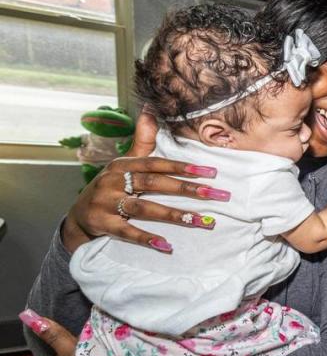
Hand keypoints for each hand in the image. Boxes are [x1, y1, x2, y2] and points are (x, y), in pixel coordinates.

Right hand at [63, 113, 228, 253]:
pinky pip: (128, 232)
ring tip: (202, 221)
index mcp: (122, 165)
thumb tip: (151, 109)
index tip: (211, 172)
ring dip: (175, 215)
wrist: (79, 216)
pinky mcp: (103, 224)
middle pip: (155, 184)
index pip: (156, 163)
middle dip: (188, 189)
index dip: (183, 167)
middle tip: (218, 195)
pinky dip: (147, 239)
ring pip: (144, 208)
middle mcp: (114, 181)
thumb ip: (142, 141)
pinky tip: (167, 245)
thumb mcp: (123, 163)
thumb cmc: (111, 187)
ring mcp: (106, 203)